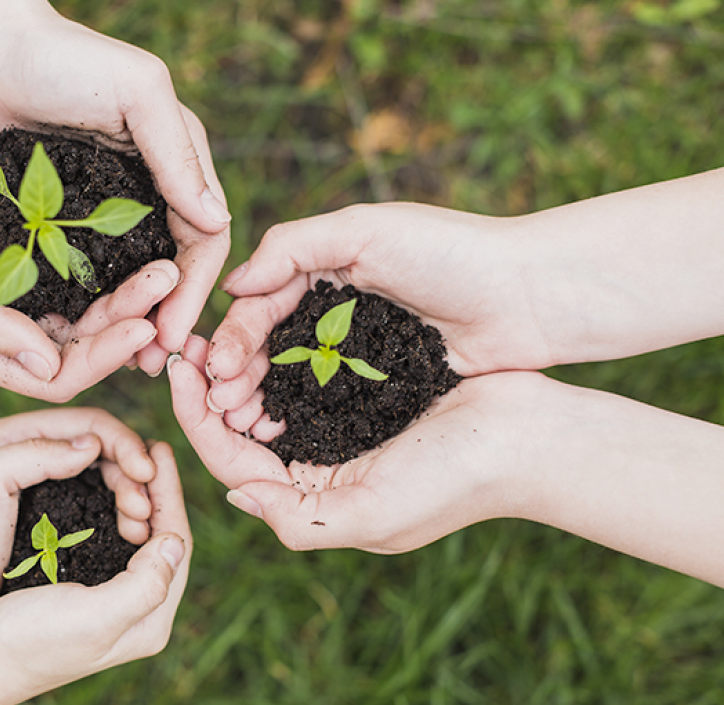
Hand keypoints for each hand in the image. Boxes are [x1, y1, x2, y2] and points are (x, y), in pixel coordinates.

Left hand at [0, 0, 231, 370]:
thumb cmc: (61, 57)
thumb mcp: (135, 92)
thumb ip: (177, 154)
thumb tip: (218, 222)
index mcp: (176, 163)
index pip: (203, 239)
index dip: (194, 291)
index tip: (175, 337)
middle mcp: (147, 190)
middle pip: (169, 269)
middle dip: (164, 317)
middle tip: (148, 364)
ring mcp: (103, 208)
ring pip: (127, 278)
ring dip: (126, 320)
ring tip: (115, 359)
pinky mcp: (60, 217)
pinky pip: (83, 271)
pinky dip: (86, 303)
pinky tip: (75, 332)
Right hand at [0, 84, 194, 399]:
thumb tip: (49, 367)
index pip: (52, 373)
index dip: (100, 359)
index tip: (143, 327)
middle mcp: (3, 317)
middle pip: (81, 342)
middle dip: (126, 322)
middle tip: (168, 286)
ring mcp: (21, 276)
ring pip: (90, 302)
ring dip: (128, 290)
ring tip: (166, 266)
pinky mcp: (34, 234)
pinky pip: (84, 260)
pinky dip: (114, 260)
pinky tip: (145, 243)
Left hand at [0, 407, 163, 619]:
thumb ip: (36, 453)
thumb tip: (93, 445)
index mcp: (21, 433)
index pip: (91, 422)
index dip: (124, 444)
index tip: (145, 474)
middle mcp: (40, 452)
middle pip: (106, 449)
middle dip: (133, 473)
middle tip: (144, 509)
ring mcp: (51, 485)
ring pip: (109, 478)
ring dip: (132, 496)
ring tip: (141, 526)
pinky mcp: (59, 517)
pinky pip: (102, 505)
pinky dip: (122, 514)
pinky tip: (132, 534)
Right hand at [0, 440, 190, 701]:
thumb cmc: (29, 642)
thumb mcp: (95, 617)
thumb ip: (146, 584)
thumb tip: (177, 541)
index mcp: (150, 620)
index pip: (177, 544)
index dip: (171, 493)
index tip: (159, 448)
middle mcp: (138, 613)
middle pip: (162, 538)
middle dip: (156, 491)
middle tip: (145, 450)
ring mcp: (111, 602)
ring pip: (138, 538)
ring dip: (134, 498)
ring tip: (125, 465)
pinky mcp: (83, 592)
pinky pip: (111, 542)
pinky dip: (110, 510)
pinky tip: (99, 488)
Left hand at [170, 334, 541, 552]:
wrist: (530, 436)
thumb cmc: (456, 479)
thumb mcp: (372, 515)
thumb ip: (298, 518)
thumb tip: (234, 497)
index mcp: (314, 503)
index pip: (234, 465)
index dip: (197, 421)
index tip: (175, 372)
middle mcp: (319, 472)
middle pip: (241, 434)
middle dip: (208, 393)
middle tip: (186, 345)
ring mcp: (340, 434)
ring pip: (267, 404)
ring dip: (237, 373)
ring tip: (214, 335)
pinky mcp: (362, 398)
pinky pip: (303, 379)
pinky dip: (277, 358)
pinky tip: (261, 329)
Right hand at [204, 203, 553, 412]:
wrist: (530, 297)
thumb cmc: (451, 252)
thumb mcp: (367, 229)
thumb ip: (295, 245)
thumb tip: (233, 283)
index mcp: (324, 269)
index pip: (261, 304)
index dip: (235, 335)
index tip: (214, 367)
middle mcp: (333, 311)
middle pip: (270, 346)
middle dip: (239, 375)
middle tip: (218, 406)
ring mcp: (357, 351)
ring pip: (295, 379)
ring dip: (263, 399)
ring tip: (241, 426)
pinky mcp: (383, 384)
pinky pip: (332, 402)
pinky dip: (302, 415)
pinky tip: (281, 434)